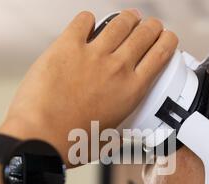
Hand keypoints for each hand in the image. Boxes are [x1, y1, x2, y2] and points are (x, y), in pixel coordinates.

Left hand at [0, 9, 177, 165]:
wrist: (41, 136)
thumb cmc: (70, 141)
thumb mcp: (108, 140)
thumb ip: (117, 133)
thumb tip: (116, 137)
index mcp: (131, 91)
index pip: (161, 54)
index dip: (168, 41)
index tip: (166, 39)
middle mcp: (117, 68)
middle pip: (145, 33)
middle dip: (151, 26)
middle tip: (150, 26)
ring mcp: (93, 54)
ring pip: (120, 22)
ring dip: (128, 18)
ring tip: (129, 18)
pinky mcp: (67, 46)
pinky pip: (84, 20)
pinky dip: (89, 20)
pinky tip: (88, 25)